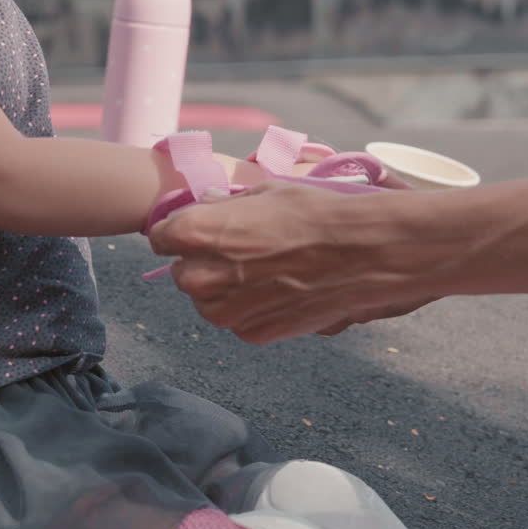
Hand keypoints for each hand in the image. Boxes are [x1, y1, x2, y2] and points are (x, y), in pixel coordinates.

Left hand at [147, 181, 434, 344]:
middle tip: (239, 251)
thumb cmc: (317, 214)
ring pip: (207, 303)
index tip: (202, 229)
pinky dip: (251, 311)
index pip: (161, 236)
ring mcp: (227, 311)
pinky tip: (279, 291)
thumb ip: (228, 205)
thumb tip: (211, 203)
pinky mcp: (254, 334)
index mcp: (196, 233)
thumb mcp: (266, 194)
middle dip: (203, 262)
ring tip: (262, 272)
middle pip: (183, 273)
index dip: (181, 231)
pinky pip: (238, 322)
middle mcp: (201, 276)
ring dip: (225, 290)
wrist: (366, 252)